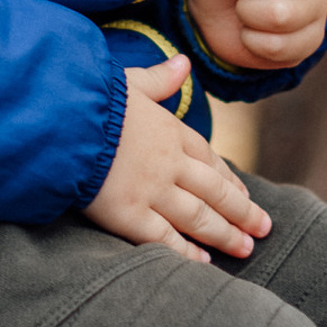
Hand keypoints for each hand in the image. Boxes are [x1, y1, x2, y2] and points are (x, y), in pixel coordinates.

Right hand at [83, 56, 271, 261]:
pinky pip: (166, 239)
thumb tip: (184, 63)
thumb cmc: (91, 97)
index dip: (230, 178)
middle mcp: (170, 164)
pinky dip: (188, 252)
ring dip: (226, 234)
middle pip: (215, 191)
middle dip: (242, 211)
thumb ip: (158, 79)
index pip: (209, 158)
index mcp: (170, 131)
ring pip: (200, 218)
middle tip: (263, 228)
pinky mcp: (130, 216)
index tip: (245, 193)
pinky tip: (204, 263)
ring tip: (246, 249)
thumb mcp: (128, 81)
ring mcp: (153, 191)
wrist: (62, 120)